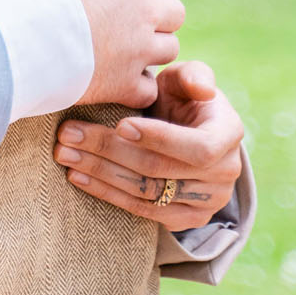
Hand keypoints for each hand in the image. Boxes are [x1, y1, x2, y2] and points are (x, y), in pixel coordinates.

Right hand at [37, 0, 187, 109]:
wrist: (30, 37)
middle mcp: (141, 11)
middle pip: (174, 9)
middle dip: (166, 9)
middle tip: (150, 8)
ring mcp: (135, 51)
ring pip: (166, 48)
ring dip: (155, 45)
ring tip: (137, 46)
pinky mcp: (121, 85)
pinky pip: (145, 89)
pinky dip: (138, 86)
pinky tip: (124, 83)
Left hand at [54, 61, 243, 232]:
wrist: (186, 132)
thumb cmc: (181, 98)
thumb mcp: (186, 79)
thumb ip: (193, 76)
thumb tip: (203, 89)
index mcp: (229, 134)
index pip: (198, 147)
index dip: (159, 138)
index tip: (121, 125)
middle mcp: (225, 173)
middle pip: (161, 169)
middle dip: (111, 150)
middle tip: (70, 134)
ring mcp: (208, 202)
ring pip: (147, 192)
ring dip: (101, 173)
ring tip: (66, 154)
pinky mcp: (186, 219)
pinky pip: (143, 211)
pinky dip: (108, 194)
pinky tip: (79, 177)